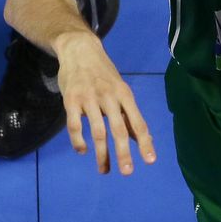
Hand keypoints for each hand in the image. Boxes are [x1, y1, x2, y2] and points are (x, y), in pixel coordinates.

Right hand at [54, 33, 155, 174]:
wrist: (79, 49)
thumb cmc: (102, 74)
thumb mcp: (120, 90)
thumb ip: (128, 114)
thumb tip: (142, 139)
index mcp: (124, 95)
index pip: (138, 122)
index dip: (145, 142)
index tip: (150, 161)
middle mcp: (108, 97)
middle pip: (118, 129)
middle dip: (123, 153)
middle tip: (127, 172)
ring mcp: (88, 98)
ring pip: (97, 131)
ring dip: (102, 154)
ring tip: (104, 170)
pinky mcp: (70, 99)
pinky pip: (74, 125)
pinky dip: (78, 141)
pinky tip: (82, 150)